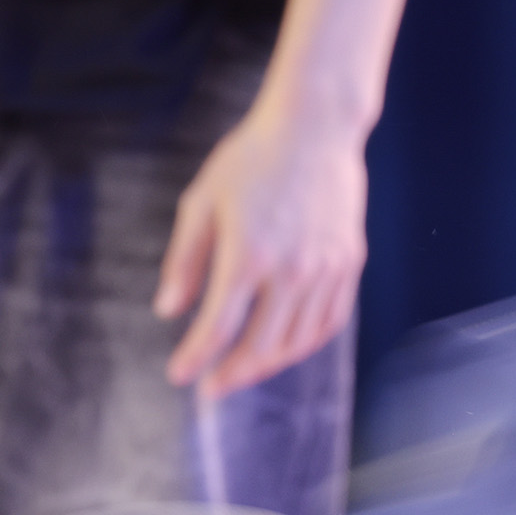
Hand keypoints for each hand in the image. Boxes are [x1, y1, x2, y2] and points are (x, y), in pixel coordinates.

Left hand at [155, 91, 368, 396]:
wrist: (315, 127)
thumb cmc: (251, 160)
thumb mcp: (202, 202)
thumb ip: (184, 260)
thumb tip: (167, 311)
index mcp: (248, 256)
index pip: (217, 328)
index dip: (195, 359)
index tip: (179, 376)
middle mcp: (291, 270)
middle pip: (260, 347)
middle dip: (232, 374)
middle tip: (212, 387)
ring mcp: (325, 269)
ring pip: (297, 343)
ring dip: (267, 366)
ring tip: (243, 370)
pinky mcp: (348, 264)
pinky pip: (328, 323)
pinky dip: (304, 345)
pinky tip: (284, 348)